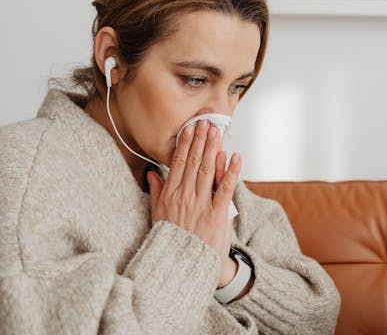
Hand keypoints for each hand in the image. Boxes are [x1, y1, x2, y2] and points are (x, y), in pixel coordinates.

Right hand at [147, 120, 241, 280]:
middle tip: (206, 121)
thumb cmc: (173, 240)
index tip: (190, 128)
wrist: (185, 265)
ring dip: (213, 147)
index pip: (178, 163)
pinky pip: (225, 188)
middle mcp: (185, 196)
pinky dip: (230, 171)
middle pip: (193, 161)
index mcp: (171, 195)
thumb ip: (156, 192)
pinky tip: (234, 156)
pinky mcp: (217, 213)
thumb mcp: (158, 215)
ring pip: (207, 169)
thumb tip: (152, 173)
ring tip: (217, 130)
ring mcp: (201, 204)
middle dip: (200, 139)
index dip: (185, 143)